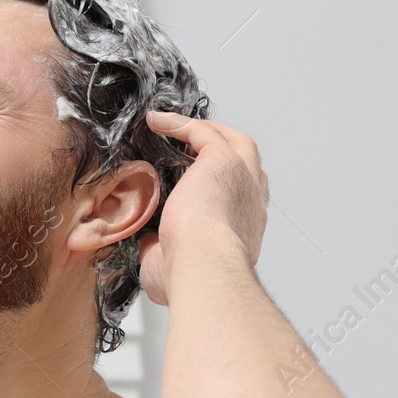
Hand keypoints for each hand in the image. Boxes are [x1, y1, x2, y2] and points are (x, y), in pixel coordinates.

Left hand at [137, 111, 267, 303]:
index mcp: (242, 229)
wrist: (202, 267)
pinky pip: (202, 131)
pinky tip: (157, 122)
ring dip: (204, 131)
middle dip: (222, 150)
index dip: (220, 188)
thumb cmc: (190, 275)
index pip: (238, 200)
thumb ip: (162, 254)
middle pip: (246, 163)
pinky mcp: (223, 160)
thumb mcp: (170, 267)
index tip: (195, 184)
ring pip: (232, 140)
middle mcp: (249, 202)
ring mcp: (242, 179)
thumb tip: (149, 247)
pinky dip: (179, 124)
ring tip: (176, 127)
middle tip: (192, 147)